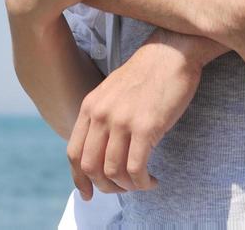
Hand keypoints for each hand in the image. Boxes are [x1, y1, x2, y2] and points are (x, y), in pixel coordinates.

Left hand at [66, 30, 203, 198]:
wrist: (171, 52)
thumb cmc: (147, 75)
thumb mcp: (112, 93)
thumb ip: (102, 117)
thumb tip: (101, 152)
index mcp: (89, 106)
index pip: (73, 153)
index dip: (79, 179)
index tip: (89, 193)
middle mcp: (100, 114)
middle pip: (90, 167)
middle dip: (106, 186)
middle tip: (124, 188)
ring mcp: (121, 121)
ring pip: (113, 172)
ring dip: (128, 187)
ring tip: (143, 183)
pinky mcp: (145, 127)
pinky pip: (136, 169)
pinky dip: (143, 183)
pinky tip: (153, 180)